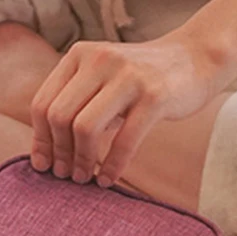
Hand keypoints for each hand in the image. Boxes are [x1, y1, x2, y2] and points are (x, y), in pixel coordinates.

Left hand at [30, 31, 221, 186]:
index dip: (39, 140)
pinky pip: (123, 141)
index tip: (42, 165)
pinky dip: (112, 166)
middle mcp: (100, 60)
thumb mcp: (99, 81)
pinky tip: (107, 179)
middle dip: (58, 153)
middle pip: (59, 117)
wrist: (197, 58)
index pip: (42, 104)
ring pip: (84, 128)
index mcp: (79, 56)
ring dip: (81, 161)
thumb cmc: (138, 80)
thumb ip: (71, 105)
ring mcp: (128, 76)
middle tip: (64, 175)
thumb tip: (42, 154)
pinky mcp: (155, 96)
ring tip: (83, 178)